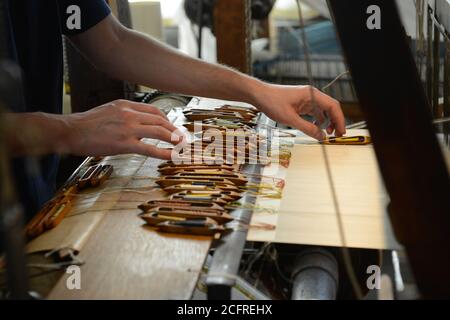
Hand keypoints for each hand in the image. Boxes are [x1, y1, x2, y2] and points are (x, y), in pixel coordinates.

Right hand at [65, 100, 182, 158]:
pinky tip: (172, 156)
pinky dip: (164, 153)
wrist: (69, 130)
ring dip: (174, 140)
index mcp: (125, 105)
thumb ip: (124, 114)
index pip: (154, 111)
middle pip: (160, 121)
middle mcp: (129, 114)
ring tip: (182, 147)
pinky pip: (149, 148)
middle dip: (175, 130)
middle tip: (183, 138)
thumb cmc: (86, 124)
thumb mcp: (108, 111)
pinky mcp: (124, 143)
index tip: (173, 128)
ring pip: (159, 132)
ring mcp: (128, 128)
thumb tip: (137, 122)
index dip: (167, 121)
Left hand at [252, 83, 345, 139]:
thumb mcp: (289, 118)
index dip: (340, 119)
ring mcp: (306, 99)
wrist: (259, 95)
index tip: (341, 132)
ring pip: (323, 111)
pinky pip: (314, 112)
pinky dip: (318, 120)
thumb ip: (307, 128)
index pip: (333, 106)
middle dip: (336, 121)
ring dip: (327, 122)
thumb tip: (321, 137)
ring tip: (328, 134)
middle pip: (330, 108)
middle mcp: (311, 95)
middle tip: (338, 135)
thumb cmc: (272, 102)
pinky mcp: (300, 104)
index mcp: (311, 95)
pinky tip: (317, 128)